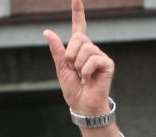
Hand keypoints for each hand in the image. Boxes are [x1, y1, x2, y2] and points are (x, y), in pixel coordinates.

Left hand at [43, 0, 114, 116]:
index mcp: (79, 49)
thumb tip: (47, 32)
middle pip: (79, 38)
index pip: (79, 26)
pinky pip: (93, 59)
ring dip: (78, 65)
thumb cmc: (73, 88)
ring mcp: (100, 55)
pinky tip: (89, 78)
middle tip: (74, 69)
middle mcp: (91, 49)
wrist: (82, 105)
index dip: (78, 12)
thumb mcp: (61, 68)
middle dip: (71, 55)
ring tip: (82, 76)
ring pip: (85, 49)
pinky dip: (86, 71)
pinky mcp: (107, 63)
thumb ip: (57, 49)